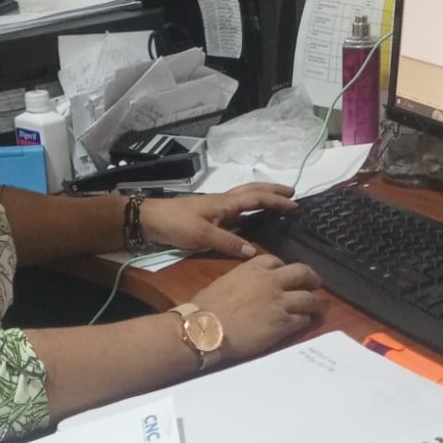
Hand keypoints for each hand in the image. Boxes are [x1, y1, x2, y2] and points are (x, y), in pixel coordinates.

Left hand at [139, 184, 296, 259]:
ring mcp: (215, 208)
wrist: (148, 221)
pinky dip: (248, 209)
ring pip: (244, 198)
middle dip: (273, 191)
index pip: (256, 198)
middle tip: (292, 193)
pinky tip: (250, 219)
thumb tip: (254, 252)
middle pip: (253, 191)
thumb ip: (228, 242)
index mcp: (225, 204)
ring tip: (276, 201)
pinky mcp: (208, 216)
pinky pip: (235, 209)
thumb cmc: (175, 225)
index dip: (276, 200)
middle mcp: (223, 202)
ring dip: (262, 197)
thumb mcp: (202, 236)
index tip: (295, 204)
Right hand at [193, 253, 323, 360]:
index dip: (285, 268)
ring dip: (315, 303)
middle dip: (312, 279)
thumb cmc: (206, 307)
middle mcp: (271, 281)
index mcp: (253, 268)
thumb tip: (246, 289)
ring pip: (309, 299)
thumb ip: (242, 281)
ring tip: (318, 308)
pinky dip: (306, 320)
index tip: (286, 275)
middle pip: (302, 273)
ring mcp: (280, 302)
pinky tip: (305, 323)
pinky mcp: (283, 324)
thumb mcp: (224, 282)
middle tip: (315, 285)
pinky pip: (303, 319)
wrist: (205, 328)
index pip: (277, 260)